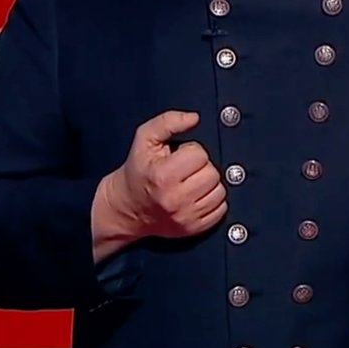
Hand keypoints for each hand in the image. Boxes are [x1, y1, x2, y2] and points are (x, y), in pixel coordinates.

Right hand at [102, 110, 227, 240]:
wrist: (127, 207)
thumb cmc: (138, 170)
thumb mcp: (145, 139)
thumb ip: (168, 122)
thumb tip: (194, 118)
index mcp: (163, 175)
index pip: (200, 154)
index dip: (190, 151)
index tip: (177, 157)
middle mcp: (176, 199)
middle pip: (212, 173)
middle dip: (201, 168)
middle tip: (184, 170)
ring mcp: (185, 217)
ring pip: (220, 192)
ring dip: (208, 185)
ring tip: (190, 183)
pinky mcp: (193, 229)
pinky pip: (221, 210)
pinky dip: (212, 201)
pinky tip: (196, 196)